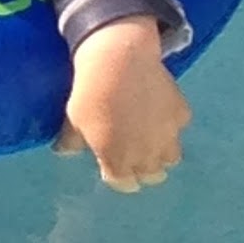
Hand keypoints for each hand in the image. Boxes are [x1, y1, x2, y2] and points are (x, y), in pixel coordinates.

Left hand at [54, 15, 191, 192]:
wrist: (119, 58)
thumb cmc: (90, 91)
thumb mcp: (72, 117)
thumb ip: (70, 141)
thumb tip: (62, 151)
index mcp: (118, 160)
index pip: (124, 184)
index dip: (117, 175)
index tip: (110, 162)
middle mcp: (146, 155)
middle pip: (150, 176)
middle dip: (140, 167)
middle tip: (129, 149)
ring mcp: (168, 136)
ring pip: (170, 158)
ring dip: (160, 151)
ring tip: (148, 135)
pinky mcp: (181, 114)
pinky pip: (178, 127)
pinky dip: (169, 122)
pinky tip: (157, 108)